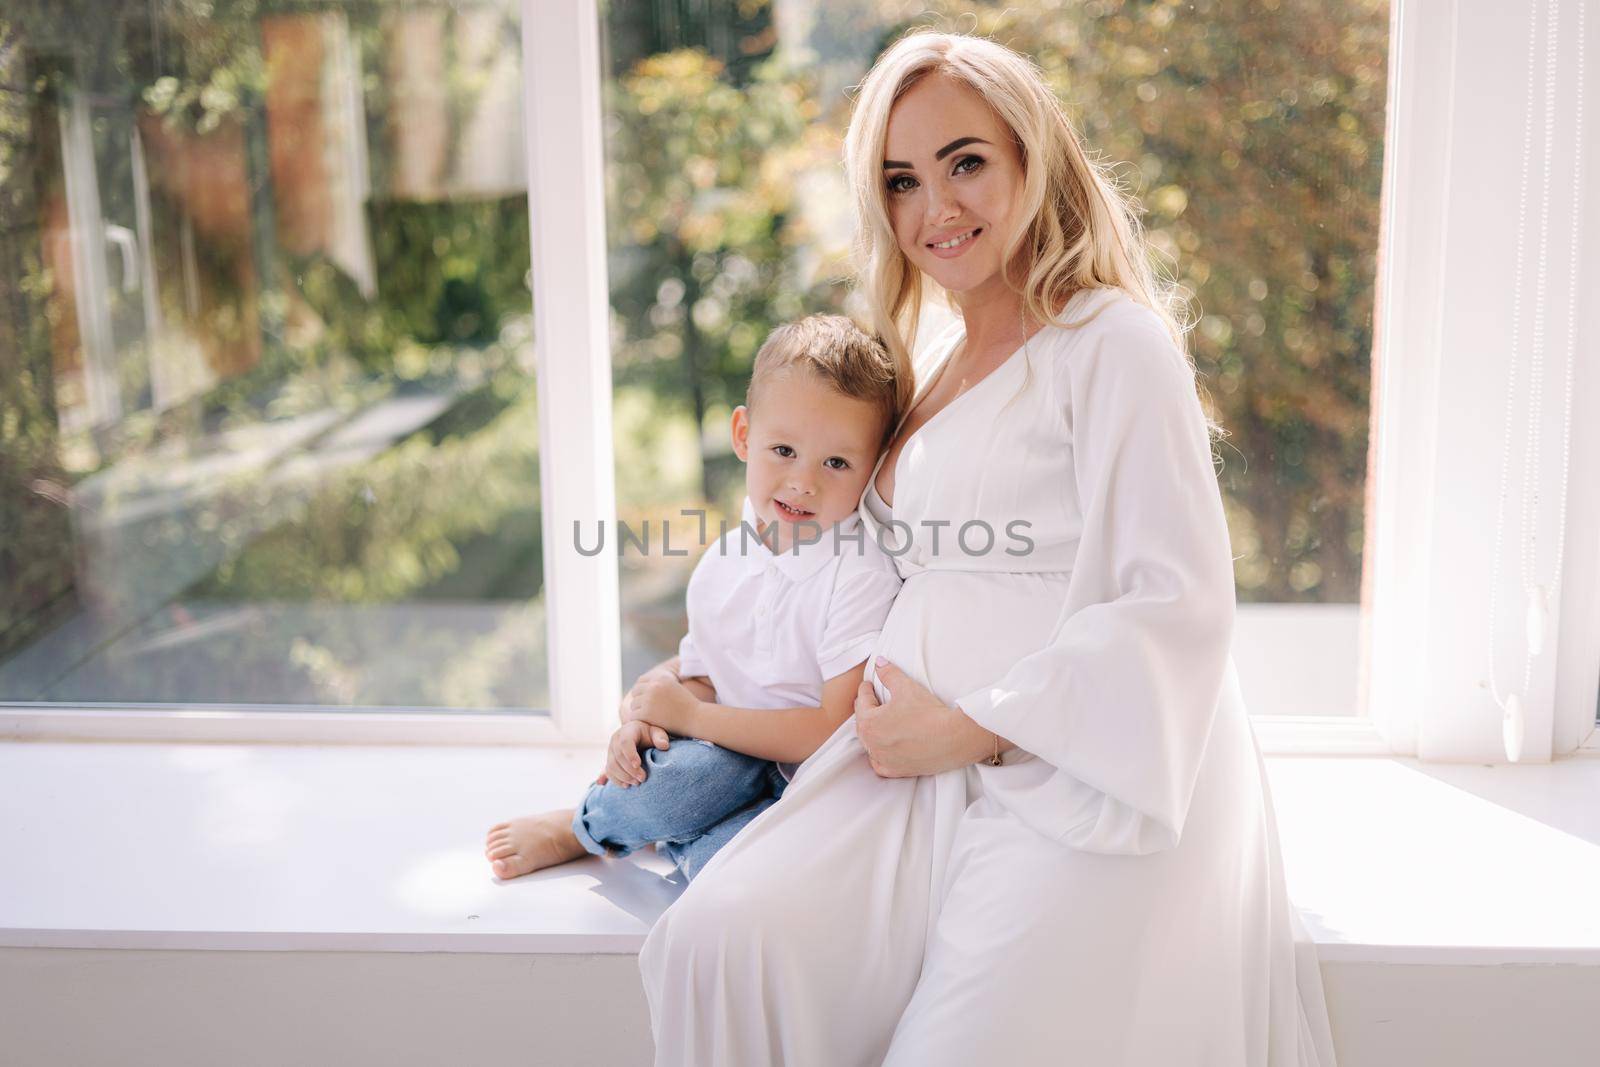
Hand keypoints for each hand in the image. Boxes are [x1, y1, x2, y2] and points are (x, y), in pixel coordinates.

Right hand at [604, 720, 670, 787]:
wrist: (640, 737)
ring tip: (637, 783)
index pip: (625, 742)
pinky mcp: (609, 761)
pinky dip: (616, 780)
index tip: (638, 765)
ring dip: (623, 777)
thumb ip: (660, 738)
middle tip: (642, 779)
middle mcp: (616, 740)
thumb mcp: (657, 733)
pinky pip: (608, 772)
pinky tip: (627, 786)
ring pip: (611, 766)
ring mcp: (610, 751)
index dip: (630, 755)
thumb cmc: (650, 735)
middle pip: (618, 757)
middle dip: (630, 770)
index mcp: (627, 731)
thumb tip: (664, 746)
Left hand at [623, 671, 700, 733]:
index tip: (646, 700)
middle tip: (646, 710)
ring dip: (639, 711)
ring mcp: (649, 699)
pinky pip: (634, 716)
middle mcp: (654, 686)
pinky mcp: (646, 713)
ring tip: (649, 717)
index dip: (642, 691)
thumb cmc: (687, 706)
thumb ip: (661, 685)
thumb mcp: (674, 688)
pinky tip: (647, 723)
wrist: (696, 718)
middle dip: (639, 700)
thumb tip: (644, 685)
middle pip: (636, 692)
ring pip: (634, 704)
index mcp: (661, 678)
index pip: (641, 681)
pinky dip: (639, 720)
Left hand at [855, 659, 996, 776]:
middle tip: (870, 700)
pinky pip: (880, 764)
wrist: (953, 738)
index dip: (866, 689)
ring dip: (871, 733)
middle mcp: (872, 744)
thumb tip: (879, 662)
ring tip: (877, 723)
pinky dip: (879, 756)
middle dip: (865, 710)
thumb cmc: (928, 712)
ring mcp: (884, 759)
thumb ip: (889, 674)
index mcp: (869, 723)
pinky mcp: (897, 771)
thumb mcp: (906, 687)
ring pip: (869, 744)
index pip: (862, 701)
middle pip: (863, 724)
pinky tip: (883, 750)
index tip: (868, 684)